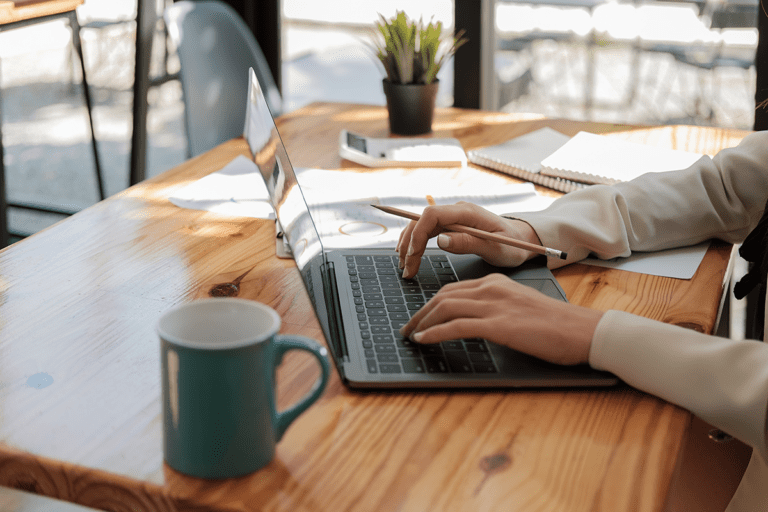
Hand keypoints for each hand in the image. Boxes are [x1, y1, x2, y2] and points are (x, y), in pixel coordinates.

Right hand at [396, 202, 541, 278]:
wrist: (521, 241)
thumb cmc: (512, 245)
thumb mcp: (495, 248)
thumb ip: (468, 243)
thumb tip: (441, 240)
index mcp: (467, 212)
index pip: (432, 215)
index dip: (418, 233)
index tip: (413, 255)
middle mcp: (457, 211)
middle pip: (421, 220)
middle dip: (409, 244)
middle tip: (407, 269)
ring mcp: (452, 217)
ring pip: (420, 225)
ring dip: (409, 244)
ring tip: (405, 266)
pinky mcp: (451, 225)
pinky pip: (427, 231)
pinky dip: (415, 243)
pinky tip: (410, 256)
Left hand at [399, 274, 601, 365]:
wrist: (582, 330)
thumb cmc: (557, 326)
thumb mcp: (521, 309)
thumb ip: (498, 309)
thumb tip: (477, 323)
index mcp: (497, 282)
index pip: (453, 289)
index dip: (432, 304)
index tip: (420, 317)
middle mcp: (492, 288)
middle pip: (444, 296)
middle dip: (421, 312)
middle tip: (408, 328)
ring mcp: (495, 305)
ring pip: (445, 308)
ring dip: (422, 322)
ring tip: (410, 335)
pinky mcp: (498, 324)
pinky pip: (456, 326)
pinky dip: (434, 332)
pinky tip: (423, 340)